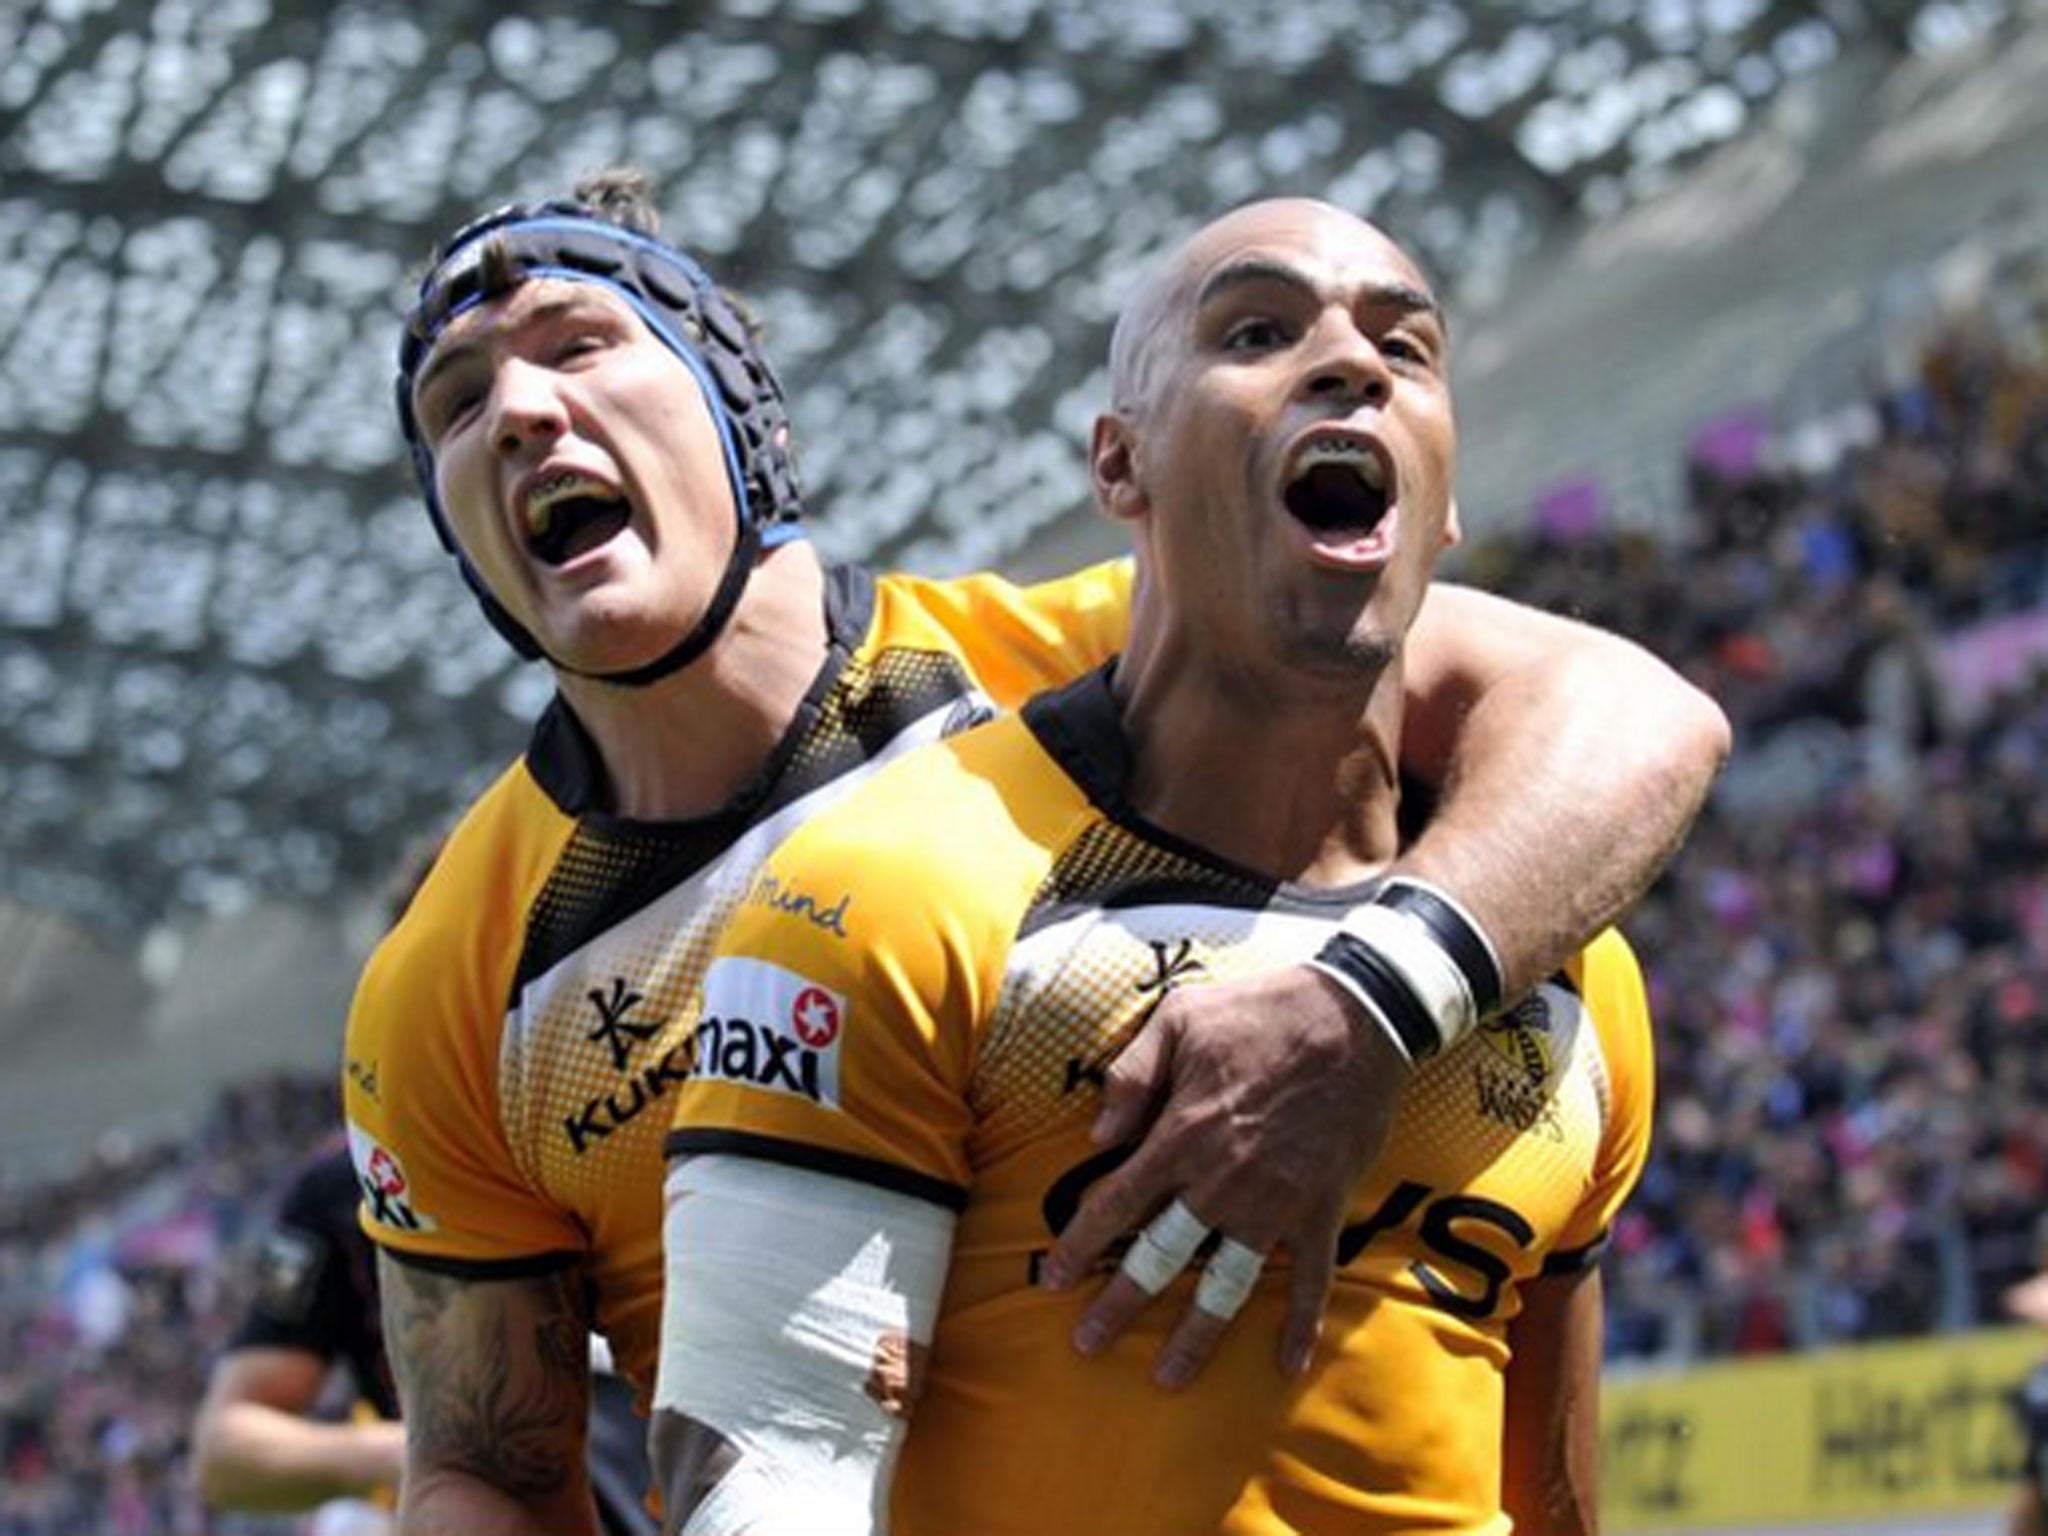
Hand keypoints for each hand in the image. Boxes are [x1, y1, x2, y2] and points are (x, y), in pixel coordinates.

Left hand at [1038, 964, 1407, 1388]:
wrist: (1357, 1017)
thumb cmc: (1260, 1011)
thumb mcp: (1179, 1018)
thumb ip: (1131, 1076)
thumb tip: (1095, 1135)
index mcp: (1181, 1135)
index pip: (1115, 1204)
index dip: (1080, 1245)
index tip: (1053, 1279)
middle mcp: (1221, 1182)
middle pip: (1159, 1257)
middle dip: (1119, 1304)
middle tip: (1088, 1343)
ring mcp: (1275, 1203)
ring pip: (1226, 1284)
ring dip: (1196, 1334)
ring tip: (1168, 1376)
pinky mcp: (1321, 1208)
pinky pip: (1311, 1278)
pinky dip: (1301, 1324)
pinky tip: (1288, 1363)